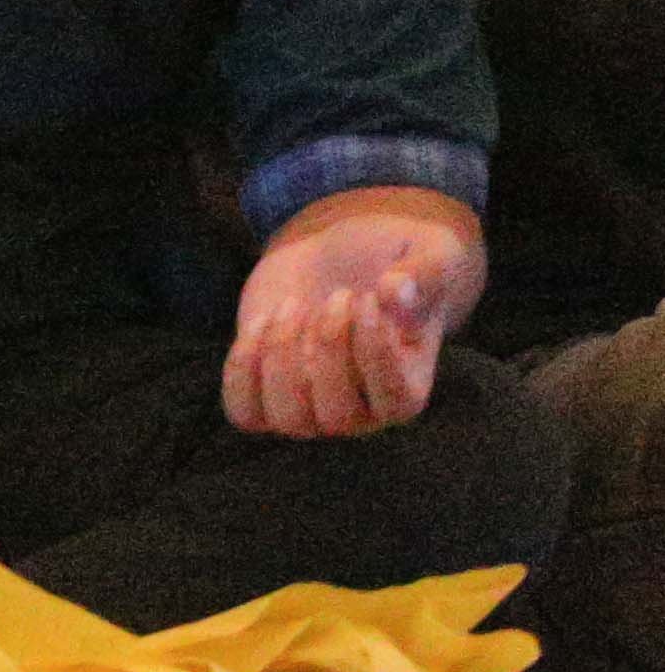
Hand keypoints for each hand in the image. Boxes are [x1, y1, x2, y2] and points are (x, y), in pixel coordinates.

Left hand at [229, 197, 479, 438]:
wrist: (341, 257)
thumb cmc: (394, 260)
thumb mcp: (429, 252)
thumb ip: (426, 274)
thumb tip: (394, 293)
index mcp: (410, 389)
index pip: (396, 401)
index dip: (375, 352)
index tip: (366, 298)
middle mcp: (362, 411)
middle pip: (337, 416)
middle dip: (329, 347)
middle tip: (337, 294)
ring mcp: (310, 405)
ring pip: (288, 419)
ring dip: (282, 356)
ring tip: (294, 304)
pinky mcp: (265, 390)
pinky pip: (244, 411)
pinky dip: (242, 369)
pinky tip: (262, 318)